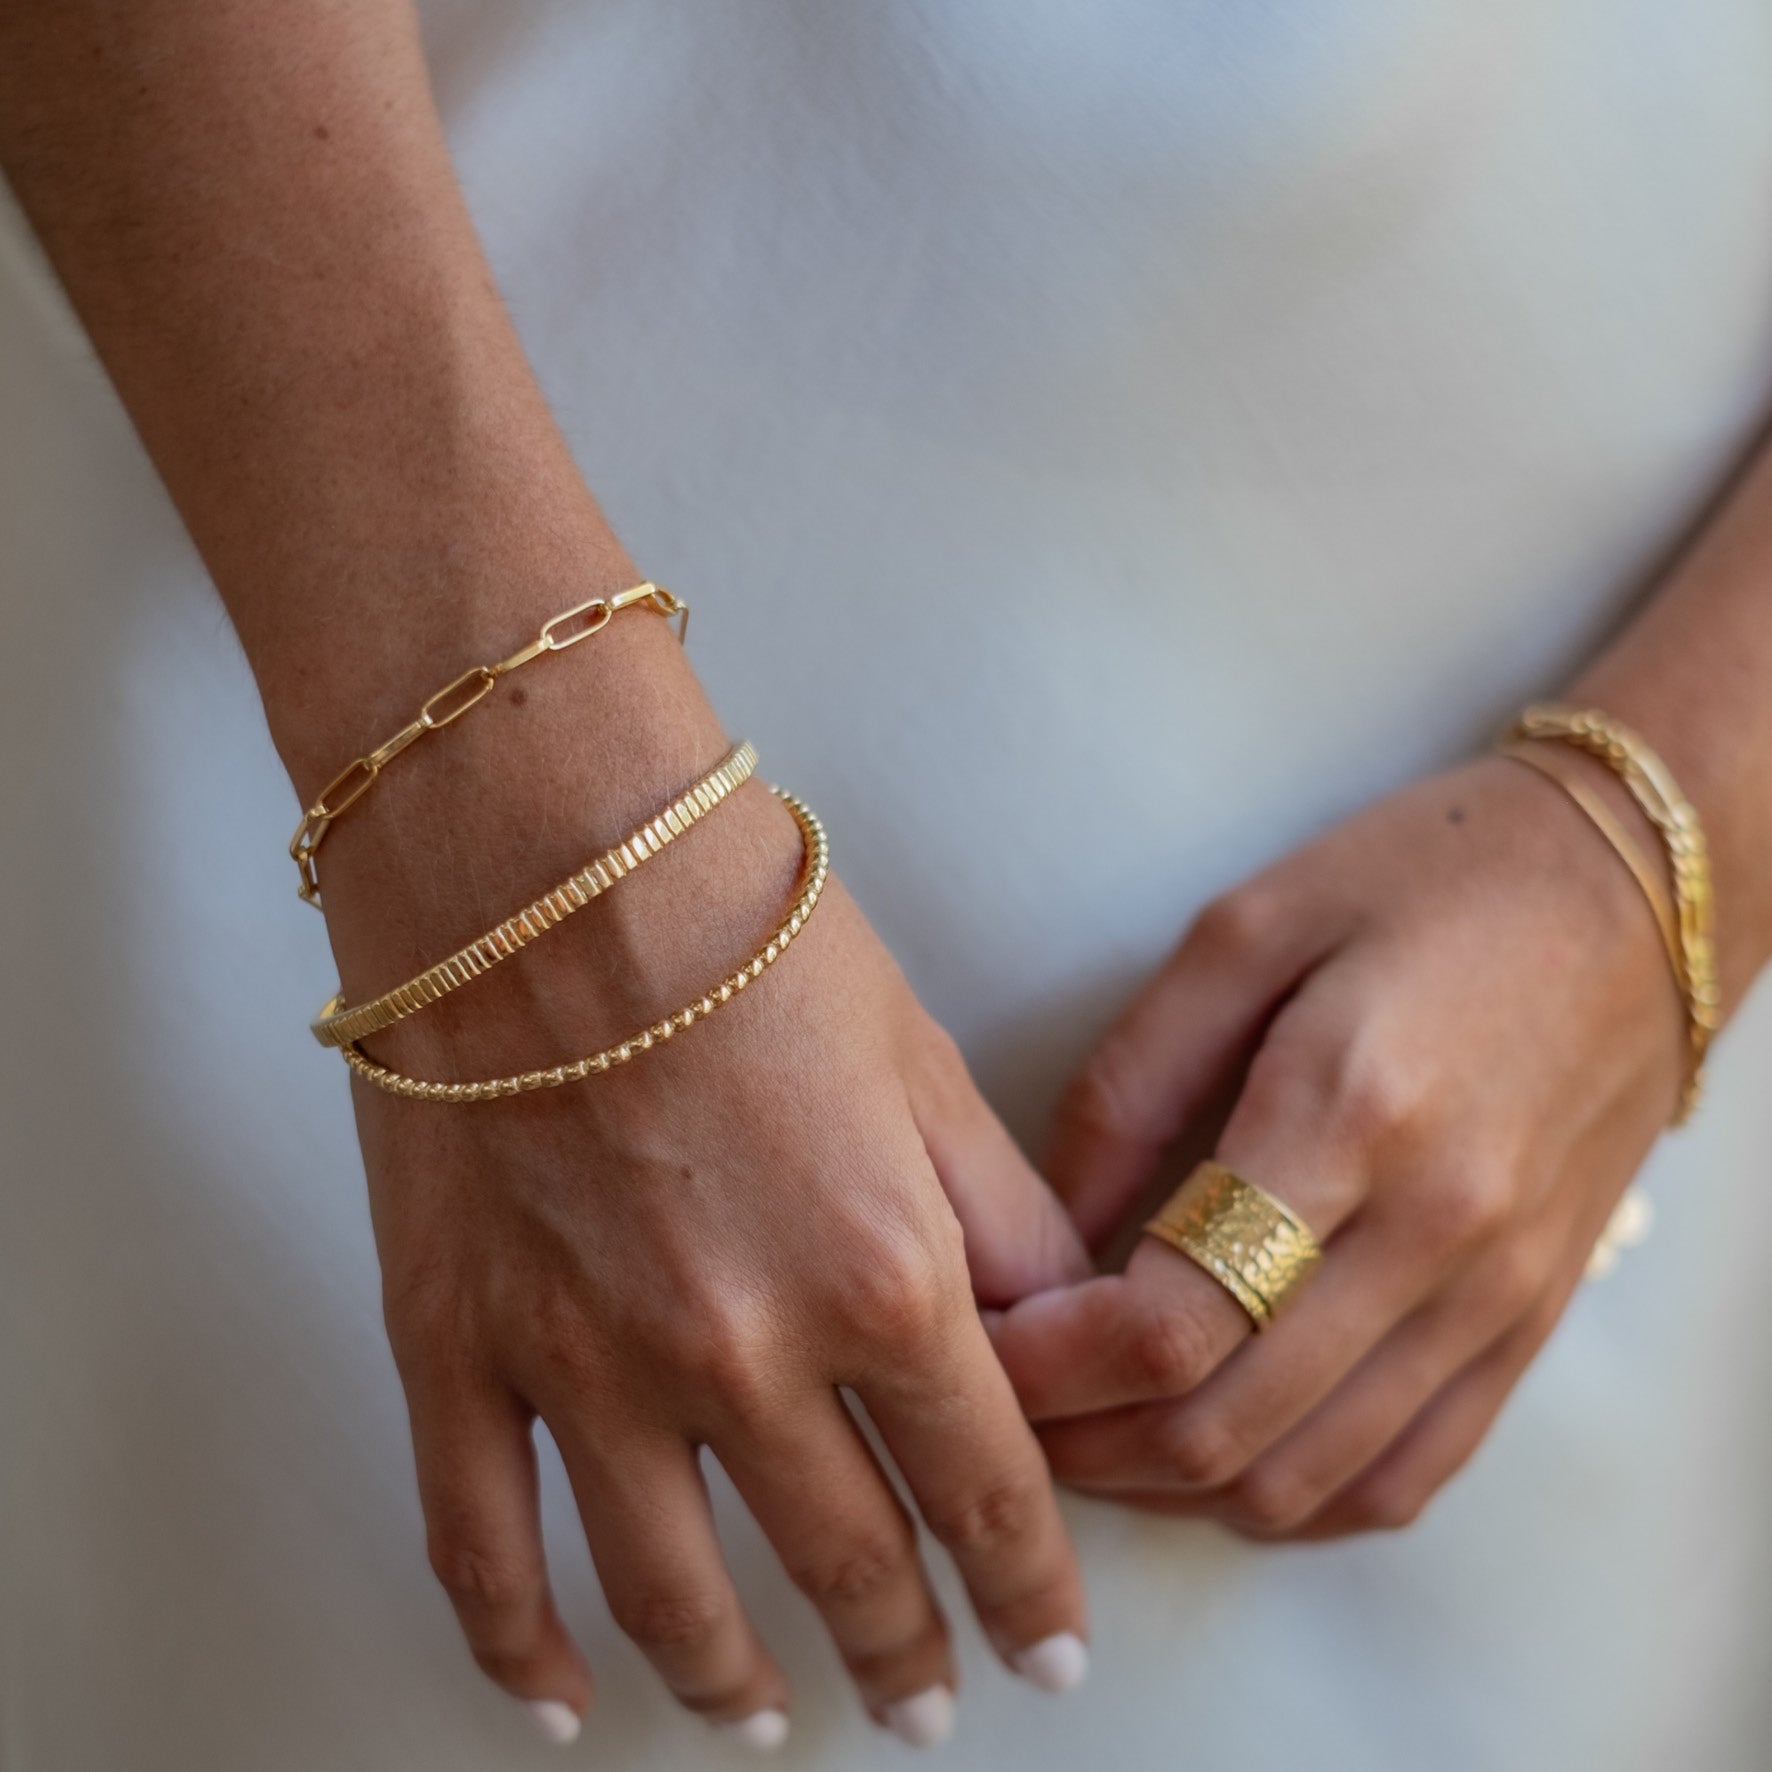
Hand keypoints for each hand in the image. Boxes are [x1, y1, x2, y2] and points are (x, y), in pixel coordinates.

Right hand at [324, 726, 1091, 1745]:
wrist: (546, 848)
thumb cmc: (743, 926)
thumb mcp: (922, 1061)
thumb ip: (1000, 1220)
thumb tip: (1065, 1332)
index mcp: (881, 1277)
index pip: (989, 1491)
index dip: (1031, 1589)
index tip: (1048, 1650)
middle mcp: (740, 1353)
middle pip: (846, 1560)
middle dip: (905, 1650)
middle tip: (928, 1702)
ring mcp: (584, 1365)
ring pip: (671, 1591)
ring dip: (736, 1678)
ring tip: (774, 1716)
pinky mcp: (457, 1345)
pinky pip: (481, 1545)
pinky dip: (519, 1649)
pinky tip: (561, 1701)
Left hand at [989, 754, 1685, 1538]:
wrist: (1637, 896)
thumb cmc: (1425, 877)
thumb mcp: (1246, 930)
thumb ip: (1132, 1084)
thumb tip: (1049, 1234)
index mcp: (1347, 1114)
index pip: (1173, 1321)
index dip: (1052, 1366)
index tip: (981, 1342)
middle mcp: (1435, 1231)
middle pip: (1227, 1425)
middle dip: (1086, 1442)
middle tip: (1008, 1405)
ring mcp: (1496, 1296)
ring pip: (1306, 1478)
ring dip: (1172, 1486)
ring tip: (1089, 1432)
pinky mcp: (1531, 1323)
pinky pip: (1404, 1476)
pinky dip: (1290, 1497)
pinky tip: (1218, 1456)